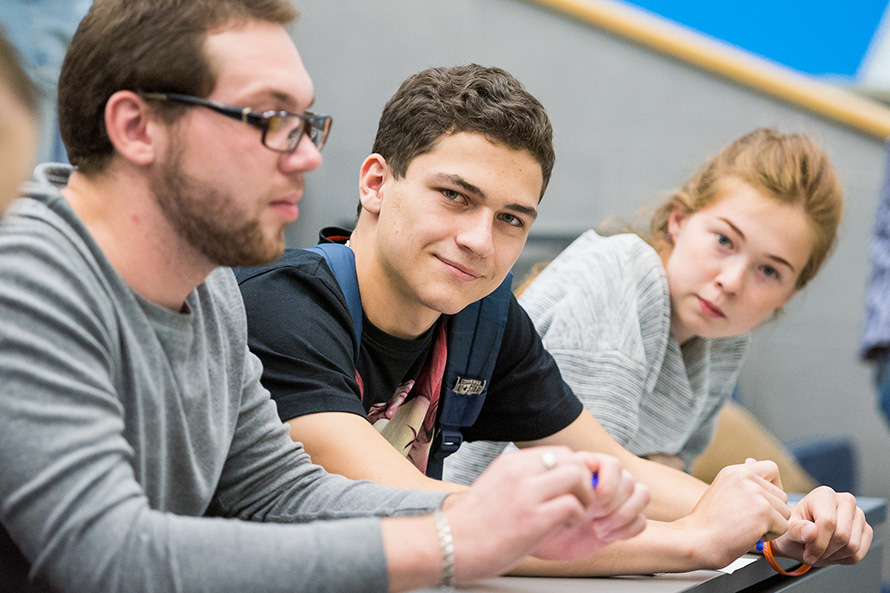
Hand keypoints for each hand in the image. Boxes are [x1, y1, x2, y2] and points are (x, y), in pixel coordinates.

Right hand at [442, 446, 646, 583]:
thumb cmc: (472, 524)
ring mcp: (526, 493)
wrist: (449, 544)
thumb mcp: (496, 487)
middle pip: (572, 459)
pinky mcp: (533, 518)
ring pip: (577, 476)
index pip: (557, 452)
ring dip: (585, 496)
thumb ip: (520, 480)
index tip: (571, 488)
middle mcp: (519, 472)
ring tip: (575, 513)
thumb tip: (549, 483)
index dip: (572, 470)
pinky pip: (573, 505)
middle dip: (584, 480)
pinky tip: (566, 526)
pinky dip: (577, 516)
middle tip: (580, 500)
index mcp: (511, 463)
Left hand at [530, 453, 648, 559]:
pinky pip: (641, 521)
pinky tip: (604, 536)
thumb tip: (584, 466)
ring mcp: (618, 501)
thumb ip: (568, 478)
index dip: (607, 484)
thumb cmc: (545, 511)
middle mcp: (609, 480)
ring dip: (622, 515)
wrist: (545, 537)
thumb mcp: (551, 493)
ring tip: (598, 528)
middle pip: (630, 481)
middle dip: (612, 503)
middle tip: (592, 516)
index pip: (614, 465)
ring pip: (642, 495)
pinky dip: (626, 531)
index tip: (591, 500)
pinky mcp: (624, 522)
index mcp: (592, 467)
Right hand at [675, 459, 790, 568]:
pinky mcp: (763, 511)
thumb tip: (753, 461)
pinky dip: (770, 536)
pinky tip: (750, 535)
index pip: (770, 468)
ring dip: (771, 525)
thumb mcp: (723, 492)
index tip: (763, 501)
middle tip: (748, 520)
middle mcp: (745, 477)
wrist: (696, 540)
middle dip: (772, 512)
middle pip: (781, 495)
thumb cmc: (708, 523)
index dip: (774, 486)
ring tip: (747, 527)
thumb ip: (742, 480)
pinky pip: (783, 527)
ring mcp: (755, 492)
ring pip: (784, 512)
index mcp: (734, 471)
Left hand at [770, 486, 872, 565]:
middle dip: (825, 550)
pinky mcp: (866, 530)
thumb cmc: (794, 530)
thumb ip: (796, 530)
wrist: (803, 537)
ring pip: (852, 546)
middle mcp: (846, 501)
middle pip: (842, 536)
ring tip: (820, 550)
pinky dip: (843, 559)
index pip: (828, 522)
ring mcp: (859, 515)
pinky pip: (858, 554)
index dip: (818, 544)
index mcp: (824, 495)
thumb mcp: (787, 530)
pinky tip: (831, 551)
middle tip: (812, 552)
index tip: (807, 554)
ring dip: (833, 556)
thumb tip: (811, 531)